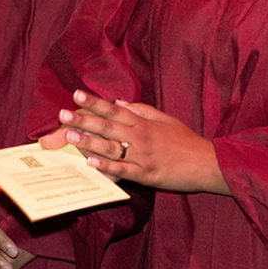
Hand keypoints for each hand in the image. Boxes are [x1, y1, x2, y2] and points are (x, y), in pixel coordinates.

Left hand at [54, 89, 228, 194]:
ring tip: (70, 136)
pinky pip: (123, 170)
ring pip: (111, 147)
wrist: (205, 162)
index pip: (115, 109)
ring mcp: (143, 156)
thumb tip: (119, 102)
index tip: (76, 94)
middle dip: (83, 120)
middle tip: (62, 115)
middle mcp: (141, 136)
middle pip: (108, 126)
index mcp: (144, 122)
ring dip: (89, 142)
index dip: (95, 102)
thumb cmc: (184, 140)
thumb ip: (141, 110)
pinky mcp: (146, 174)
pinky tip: (91, 164)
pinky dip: (107, 167)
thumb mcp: (164, 119)